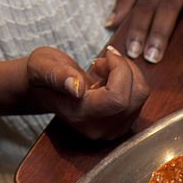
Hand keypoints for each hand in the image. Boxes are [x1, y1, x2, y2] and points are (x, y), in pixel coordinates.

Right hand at [26, 46, 149, 140]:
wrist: (44, 90)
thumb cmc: (42, 74)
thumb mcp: (42, 66)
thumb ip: (57, 75)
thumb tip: (75, 87)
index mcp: (80, 115)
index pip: (117, 98)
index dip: (120, 70)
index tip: (107, 53)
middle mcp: (99, 128)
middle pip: (134, 97)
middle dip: (125, 69)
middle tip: (103, 59)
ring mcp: (112, 129)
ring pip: (140, 97)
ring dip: (128, 74)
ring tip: (104, 68)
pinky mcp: (121, 125)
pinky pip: (140, 99)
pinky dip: (131, 82)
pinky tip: (110, 78)